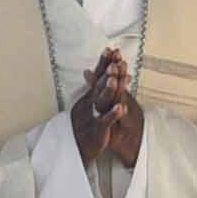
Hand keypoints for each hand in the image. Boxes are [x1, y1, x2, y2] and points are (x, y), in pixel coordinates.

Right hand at [72, 50, 146, 167]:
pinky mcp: (98, 129)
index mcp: (90, 96)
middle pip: (100, 85)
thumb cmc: (84, 124)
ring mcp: (94, 115)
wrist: (75, 147)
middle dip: (107, 73)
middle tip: (114, 61)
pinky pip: (106, 121)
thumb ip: (92, 86)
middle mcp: (90, 103)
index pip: (98, 76)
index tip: (111, 50)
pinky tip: (121, 108)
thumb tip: (91, 71)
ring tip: (115, 79)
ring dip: (109, 89)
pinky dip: (113, 114)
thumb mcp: (87, 103)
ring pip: (101, 101)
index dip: (104, 63)